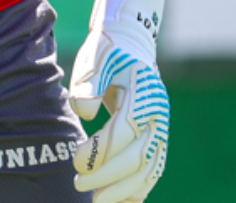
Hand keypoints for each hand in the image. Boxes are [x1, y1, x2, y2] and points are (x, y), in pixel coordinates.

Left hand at [70, 0, 168, 202]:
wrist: (131, 47)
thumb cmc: (107, 54)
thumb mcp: (94, 57)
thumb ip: (88, 82)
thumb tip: (85, 112)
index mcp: (143, 93)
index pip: (124, 131)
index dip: (100, 150)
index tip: (74, 160)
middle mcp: (158, 114)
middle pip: (138, 155)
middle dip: (107, 175)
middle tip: (78, 184)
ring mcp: (161, 129)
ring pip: (149, 169)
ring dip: (123, 189)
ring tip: (96, 202)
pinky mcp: (157, 140)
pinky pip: (153, 170)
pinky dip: (139, 189)